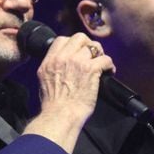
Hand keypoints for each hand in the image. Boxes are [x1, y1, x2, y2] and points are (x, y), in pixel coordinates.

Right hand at [24, 33, 113, 152]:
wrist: (60, 115)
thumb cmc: (53, 105)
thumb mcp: (44, 81)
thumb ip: (53, 69)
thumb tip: (61, 67)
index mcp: (50, 61)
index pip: (62, 40)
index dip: (73, 44)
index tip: (78, 51)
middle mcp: (63, 58)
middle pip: (79, 38)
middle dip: (88, 44)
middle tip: (92, 55)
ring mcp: (77, 62)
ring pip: (94, 46)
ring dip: (100, 54)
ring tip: (101, 63)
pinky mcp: (90, 70)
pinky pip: (105, 59)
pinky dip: (109, 65)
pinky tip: (109, 71)